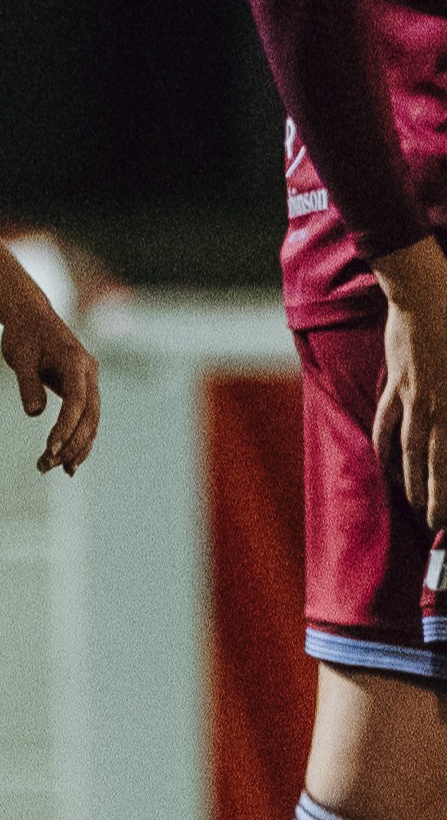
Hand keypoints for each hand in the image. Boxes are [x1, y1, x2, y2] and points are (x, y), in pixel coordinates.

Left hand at [3, 303, 102, 476]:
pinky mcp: (83, 388)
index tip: (49, 449)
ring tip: (60, 471)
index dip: (65, 428)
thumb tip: (34, 413)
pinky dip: (79, 437)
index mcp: (76, 362)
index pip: (76, 402)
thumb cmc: (23, 334)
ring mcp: (90, 381)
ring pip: (91, 421)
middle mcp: (90, 373)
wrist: (30, 315)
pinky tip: (69, 460)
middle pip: (90, 417)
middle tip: (48, 466)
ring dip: (78, 446)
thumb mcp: (19, 357)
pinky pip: (85, 417)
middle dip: (72, 444)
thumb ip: (28, 384)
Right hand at [381, 251, 446, 517]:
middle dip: (433, 498)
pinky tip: (386, 462)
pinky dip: (385, 445)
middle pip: (432, 463)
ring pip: (409, 449)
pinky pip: (386, 421)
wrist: (425, 292)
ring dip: (410, 480)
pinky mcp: (396, 383)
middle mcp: (435, 409)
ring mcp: (411, 397)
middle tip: (434, 526)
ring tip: (411, 504)